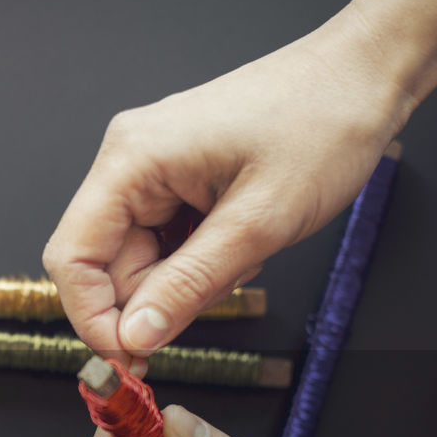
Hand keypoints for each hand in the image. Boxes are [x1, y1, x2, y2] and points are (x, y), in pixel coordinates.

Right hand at [43, 19, 409, 359]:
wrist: (363, 78)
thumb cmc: (323, 126)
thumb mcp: (259, 223)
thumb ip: (189, 285)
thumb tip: (134, 337)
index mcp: (132, 159)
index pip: (73, 257)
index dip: (93, 317)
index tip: (130, 357)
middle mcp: (130, 161)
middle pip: (106, 263)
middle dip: (152, 299)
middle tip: (209, 307)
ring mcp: (153, 170)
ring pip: (141, 258)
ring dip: (184, 281)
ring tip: (243, 257)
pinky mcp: (177, 179)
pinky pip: (167, 242)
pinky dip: (199, 262)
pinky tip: (241, 245)